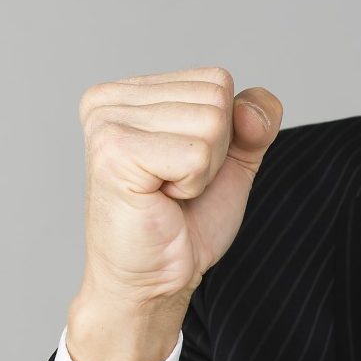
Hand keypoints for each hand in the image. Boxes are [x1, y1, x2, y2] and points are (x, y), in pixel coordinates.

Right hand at [66, 67, 282, 360]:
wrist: (152, 280)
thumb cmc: (184, 222)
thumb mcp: (232, 160)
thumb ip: (253, 120)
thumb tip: (250, 109)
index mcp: (130, 92)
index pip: (217, 80)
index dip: (224, 132)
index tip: (184, 168)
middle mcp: (109, 99)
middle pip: (216, 97)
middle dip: (214, 152)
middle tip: (176, 185)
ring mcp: (107, 121)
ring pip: (211, 122)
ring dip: (203, 170)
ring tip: (167, 193)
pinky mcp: (113, 151)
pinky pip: (197, 153)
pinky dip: (193, 183)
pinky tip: (160, 199)